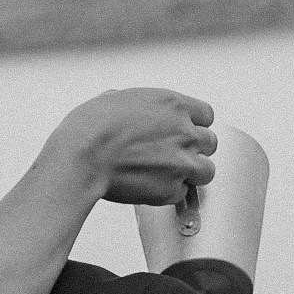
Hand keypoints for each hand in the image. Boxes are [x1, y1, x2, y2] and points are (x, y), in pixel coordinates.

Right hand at [48, 89, 216, 208]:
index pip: (206, 115)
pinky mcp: (172, 189)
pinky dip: (170, 193)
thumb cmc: (91, 127)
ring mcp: (182, 161)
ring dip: (192, 174)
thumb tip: (128, 107)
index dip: (195, 125)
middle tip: (176, 155)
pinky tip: (153, 187)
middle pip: (210, 143)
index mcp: (174, 105)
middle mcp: (185, 132)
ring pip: (207, 171)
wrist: (83, 156)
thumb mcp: (114, 99)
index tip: (185, 132)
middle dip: (195, 150)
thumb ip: (135, 104)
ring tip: (171, 175)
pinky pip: (182, 194)